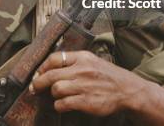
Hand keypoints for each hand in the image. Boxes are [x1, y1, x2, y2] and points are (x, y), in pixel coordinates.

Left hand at [30, 50, 149, 116]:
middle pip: (51, 75)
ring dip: (53, 94)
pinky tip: (63, 105)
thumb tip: (51, 66)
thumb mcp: (93, 61)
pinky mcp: (86, 101)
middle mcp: (82, 70)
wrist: (128, 90)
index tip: (39, 73)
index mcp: (83, 57)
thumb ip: (74, 61)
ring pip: (55, 89)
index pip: (55, 58)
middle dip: (39, 82)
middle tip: (35, 87)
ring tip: (57, 96)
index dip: (43, 66)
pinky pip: (63, 104)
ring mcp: (84, 86)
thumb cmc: (108, 76)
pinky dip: (59, 106)